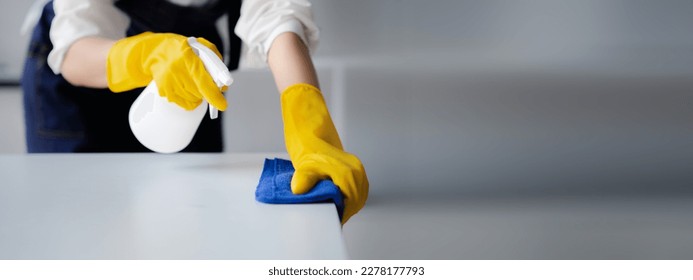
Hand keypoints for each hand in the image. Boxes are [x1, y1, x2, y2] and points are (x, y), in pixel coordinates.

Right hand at [106, 32, 226, 110]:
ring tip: (193, 81)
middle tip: (207, 84)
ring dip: (199, 95)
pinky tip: (187, 88)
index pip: (203, 81)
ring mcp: (168, 82)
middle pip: (200, 93)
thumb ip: (216, 61)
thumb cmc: (184, 49)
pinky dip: (191, 100)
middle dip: (208, 92)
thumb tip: (223, 86)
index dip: (214, 96)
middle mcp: (176, 71)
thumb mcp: (202, 47)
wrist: (155, 51)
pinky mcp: (164, 91)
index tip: (222, 105)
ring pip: (193, 99)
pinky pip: (185, 104)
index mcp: (188, 58)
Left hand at [281, 83, 368, 223]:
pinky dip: (351, 197)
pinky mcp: (354, 167)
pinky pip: (358, 187)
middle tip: (334, 219)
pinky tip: (340, 202)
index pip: (350, 201)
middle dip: (347, 211)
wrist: (309, 130)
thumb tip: (299, 190)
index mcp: (347, 171)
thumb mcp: (303, 165)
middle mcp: (356, 169)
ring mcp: (357, 168)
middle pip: (358, 199)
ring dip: (350, 204)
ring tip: (337, 212)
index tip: (332, 221)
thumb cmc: (306, 147)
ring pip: (360, 194)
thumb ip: (304, 179)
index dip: (342, 213)